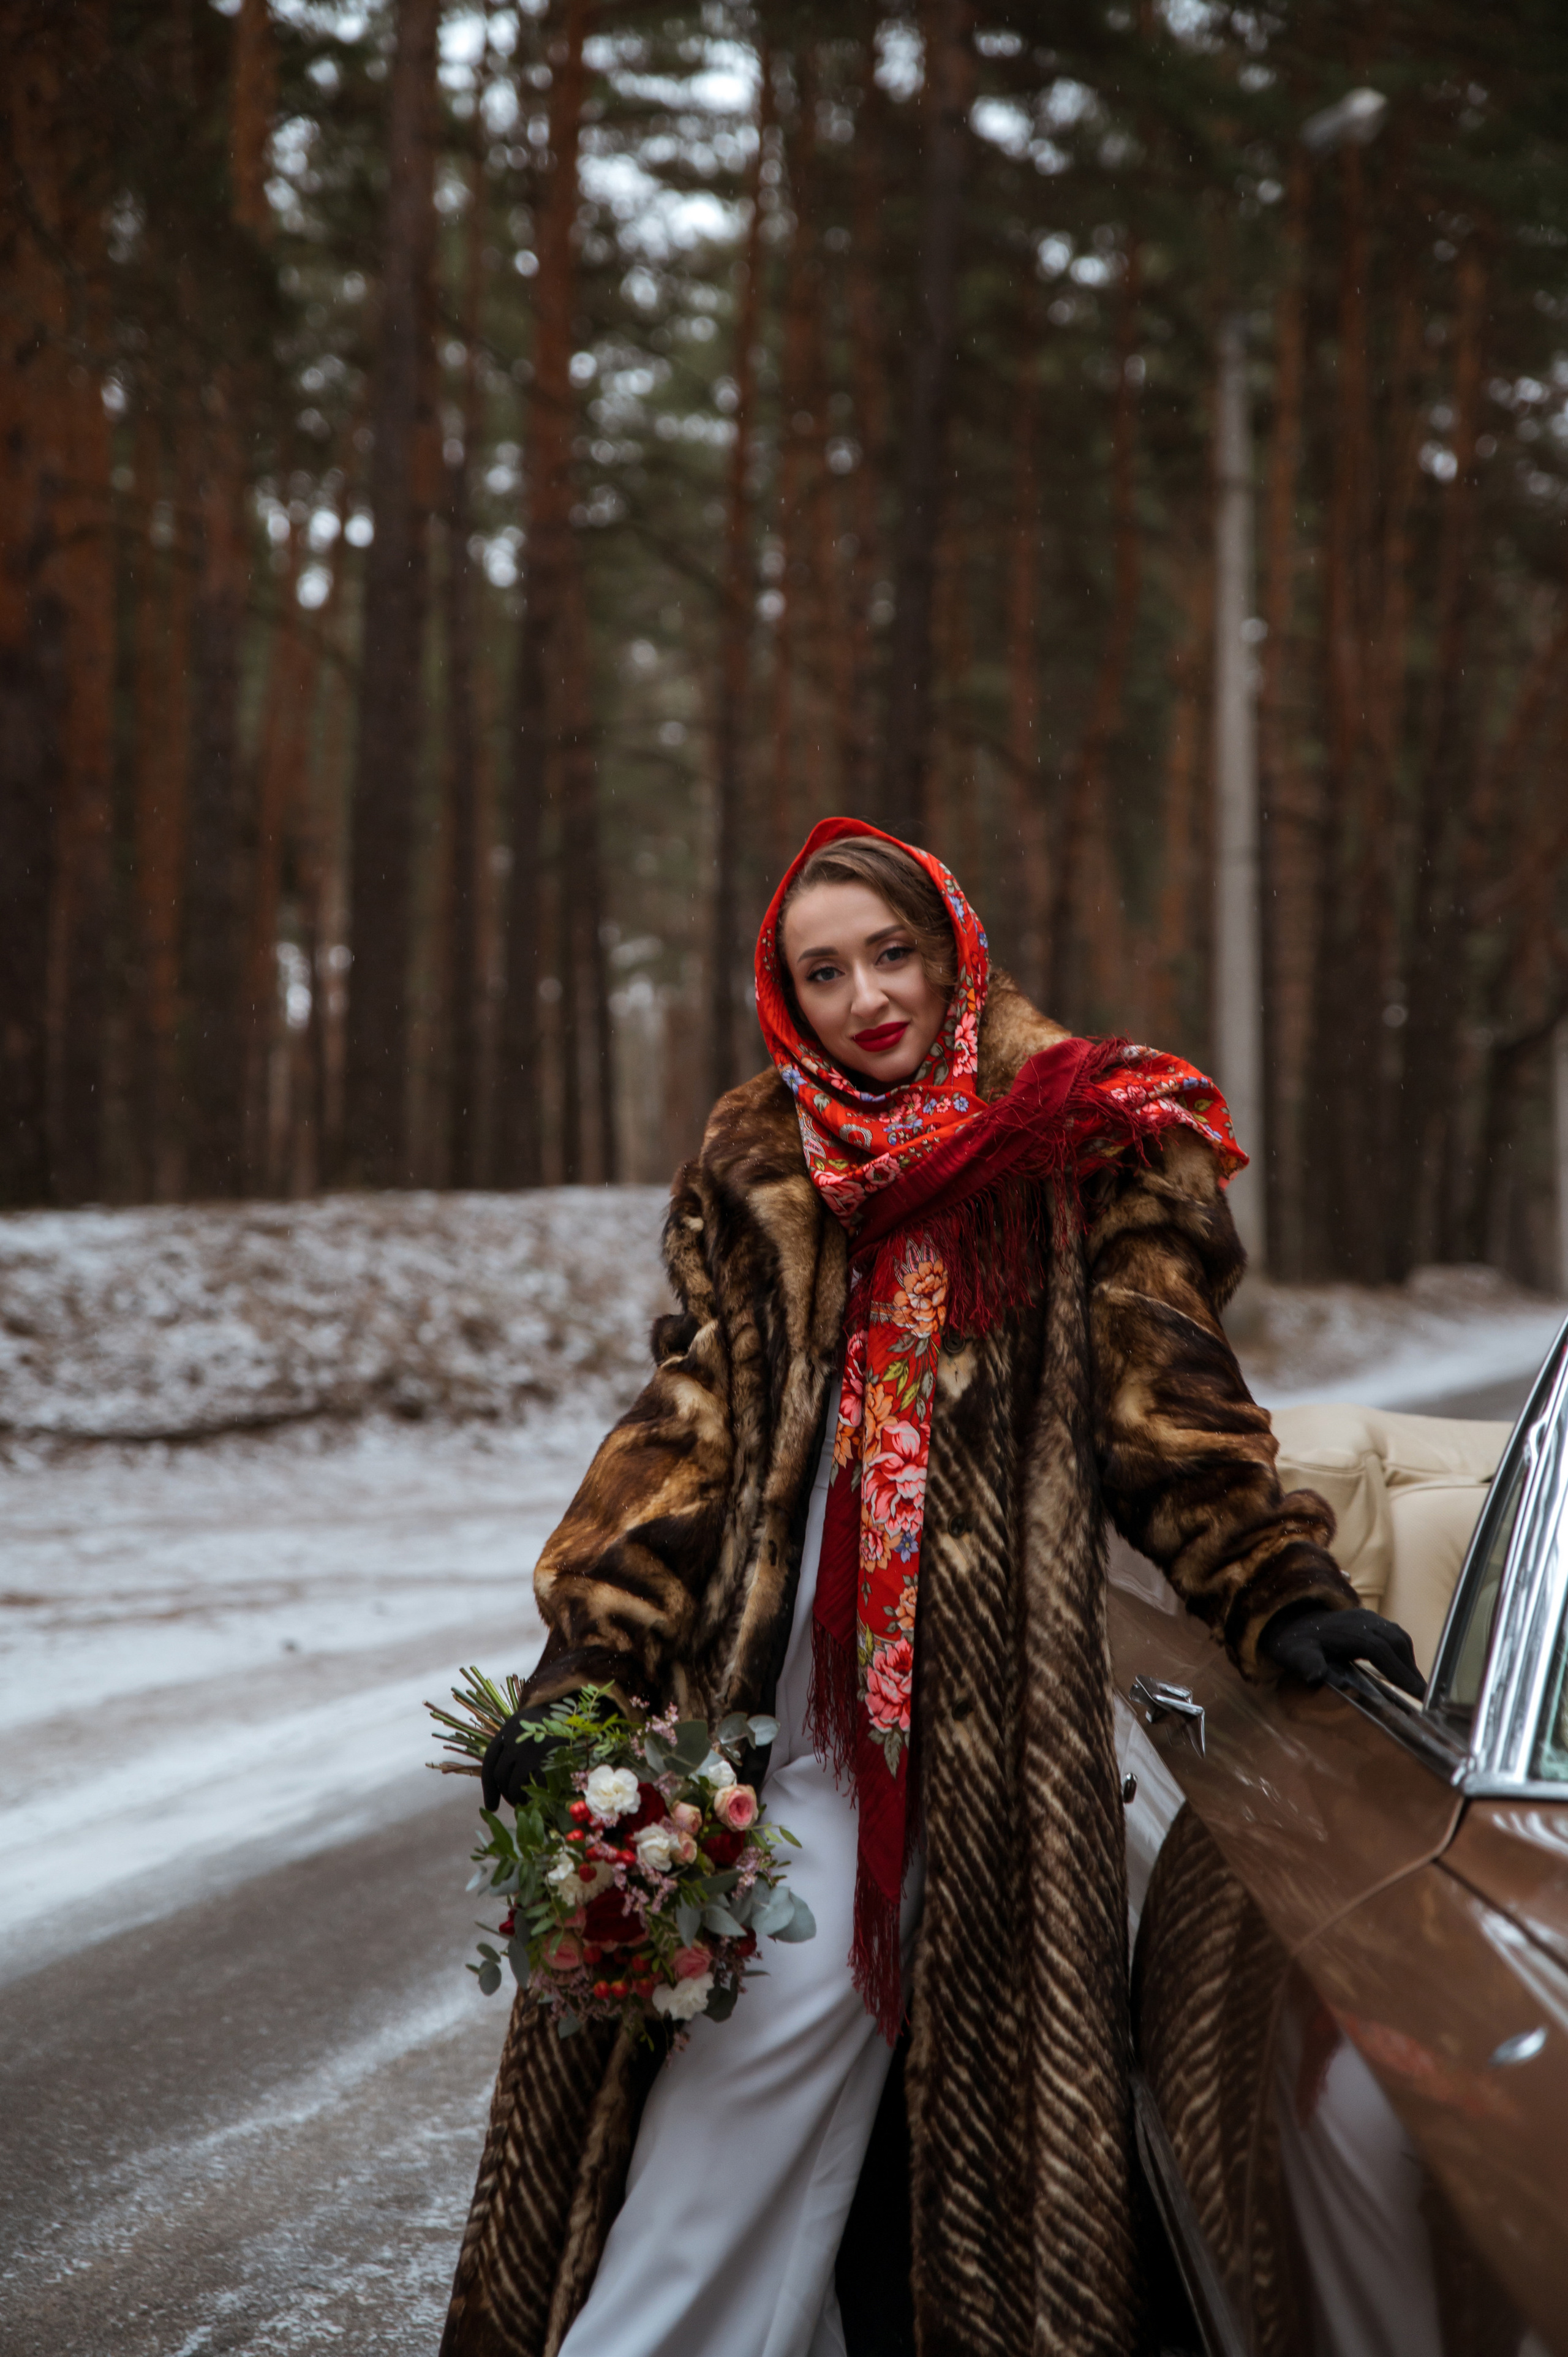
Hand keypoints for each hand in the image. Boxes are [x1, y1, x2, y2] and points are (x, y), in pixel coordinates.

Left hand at [481, 1708, 558, 1811]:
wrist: (581, 1713)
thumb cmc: (559, 1722)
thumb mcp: (533, 1726)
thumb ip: (518, 1742)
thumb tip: (505, 1775)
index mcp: (509, 1728)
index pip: (490, 1760)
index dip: (489, 1785)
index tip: (490, 1805)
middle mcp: (513, 1736)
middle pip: (498, 1773)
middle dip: (501, 1793)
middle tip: (511, 1804)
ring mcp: (525, 1745)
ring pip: (511, 1781)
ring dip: (514, 1797)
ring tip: (523, 1803)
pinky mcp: (539, 1754)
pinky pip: (526, 1782)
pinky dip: (526, 1795)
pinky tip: (532, 1800)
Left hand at [1261, 1605, 1425, 1701]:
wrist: (1291, 1622)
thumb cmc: (1294, 1643)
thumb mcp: (1294, 1655)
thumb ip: (1306, 1664)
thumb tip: (1315, 1677)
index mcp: (1346, 1631)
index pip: (1379, 1650)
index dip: (1399, 1670)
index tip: (1416, 1692)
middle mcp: (1361, 1620)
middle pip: (1395, 1641)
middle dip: (1410, 1669)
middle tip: (1423, 1696)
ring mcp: (1366, 1617)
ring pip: (1397, 1636)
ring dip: (1408, 1660)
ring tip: (1416, 1687)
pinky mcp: (1369, 1619)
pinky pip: (1393, 1633)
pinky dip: (1402, 1652)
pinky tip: (1404, 1671)